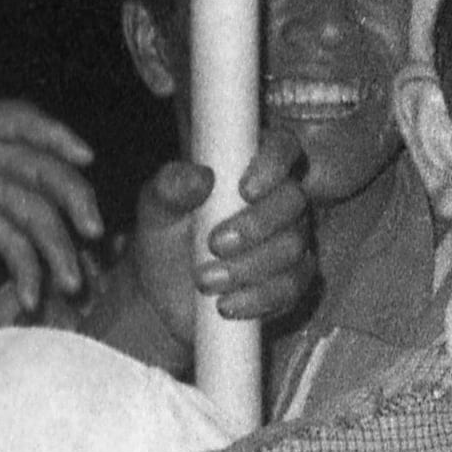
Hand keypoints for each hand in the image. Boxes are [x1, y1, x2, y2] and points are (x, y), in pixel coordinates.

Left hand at [0, 100, 108, 315]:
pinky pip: (11, 242)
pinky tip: (30, 297)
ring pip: (34, 214)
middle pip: (39, 172)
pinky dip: (25, 269)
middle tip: (92, 232)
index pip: (17, 121)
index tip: (84, 156)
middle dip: (72, 200)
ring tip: (70, 284)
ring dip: (57, 249)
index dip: (52, 135)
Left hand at [120, 131, 313, 353]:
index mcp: (252, 168)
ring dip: (249, 267)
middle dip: (257, 225)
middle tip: (214, 243)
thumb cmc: (166, 238)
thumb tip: (199, 177)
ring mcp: (293, 242)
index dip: (274, 163)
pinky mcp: (294, 282)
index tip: (245, 189)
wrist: (168, 293)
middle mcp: (281, 201)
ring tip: (205, 280)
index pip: (283, 147)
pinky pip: (293, 288)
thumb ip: (171, 188)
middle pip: (294, 201)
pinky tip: (226, 304)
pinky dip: (259, 298)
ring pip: (294, 248)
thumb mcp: (157, 210)